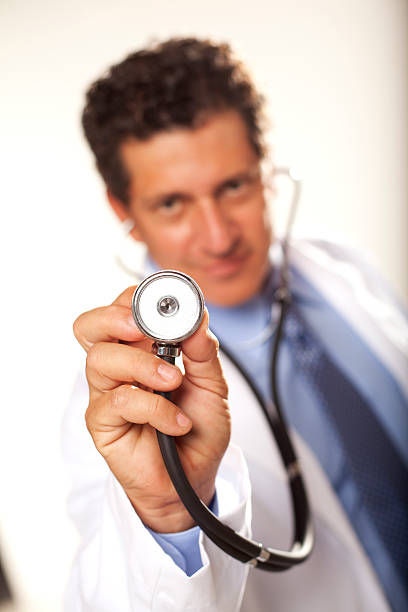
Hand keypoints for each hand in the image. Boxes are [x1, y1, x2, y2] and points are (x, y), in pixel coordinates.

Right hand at [73, 286, 229, 531]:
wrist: (194, 477)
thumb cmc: (198, 429)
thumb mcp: (212, 385)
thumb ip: (203, 351)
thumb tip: (198, 317)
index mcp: (141, 348)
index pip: (123, 309)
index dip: (136, 297)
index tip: (167, 299)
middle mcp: (119, 365)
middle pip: (90, 325)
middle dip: (115, 316)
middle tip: (144, 327)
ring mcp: (107, 392)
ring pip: (101, 359)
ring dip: (142, 364)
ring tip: (174, 380)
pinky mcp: (102, 422)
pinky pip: (119, 401)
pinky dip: (155, 407)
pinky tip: (177, 421)